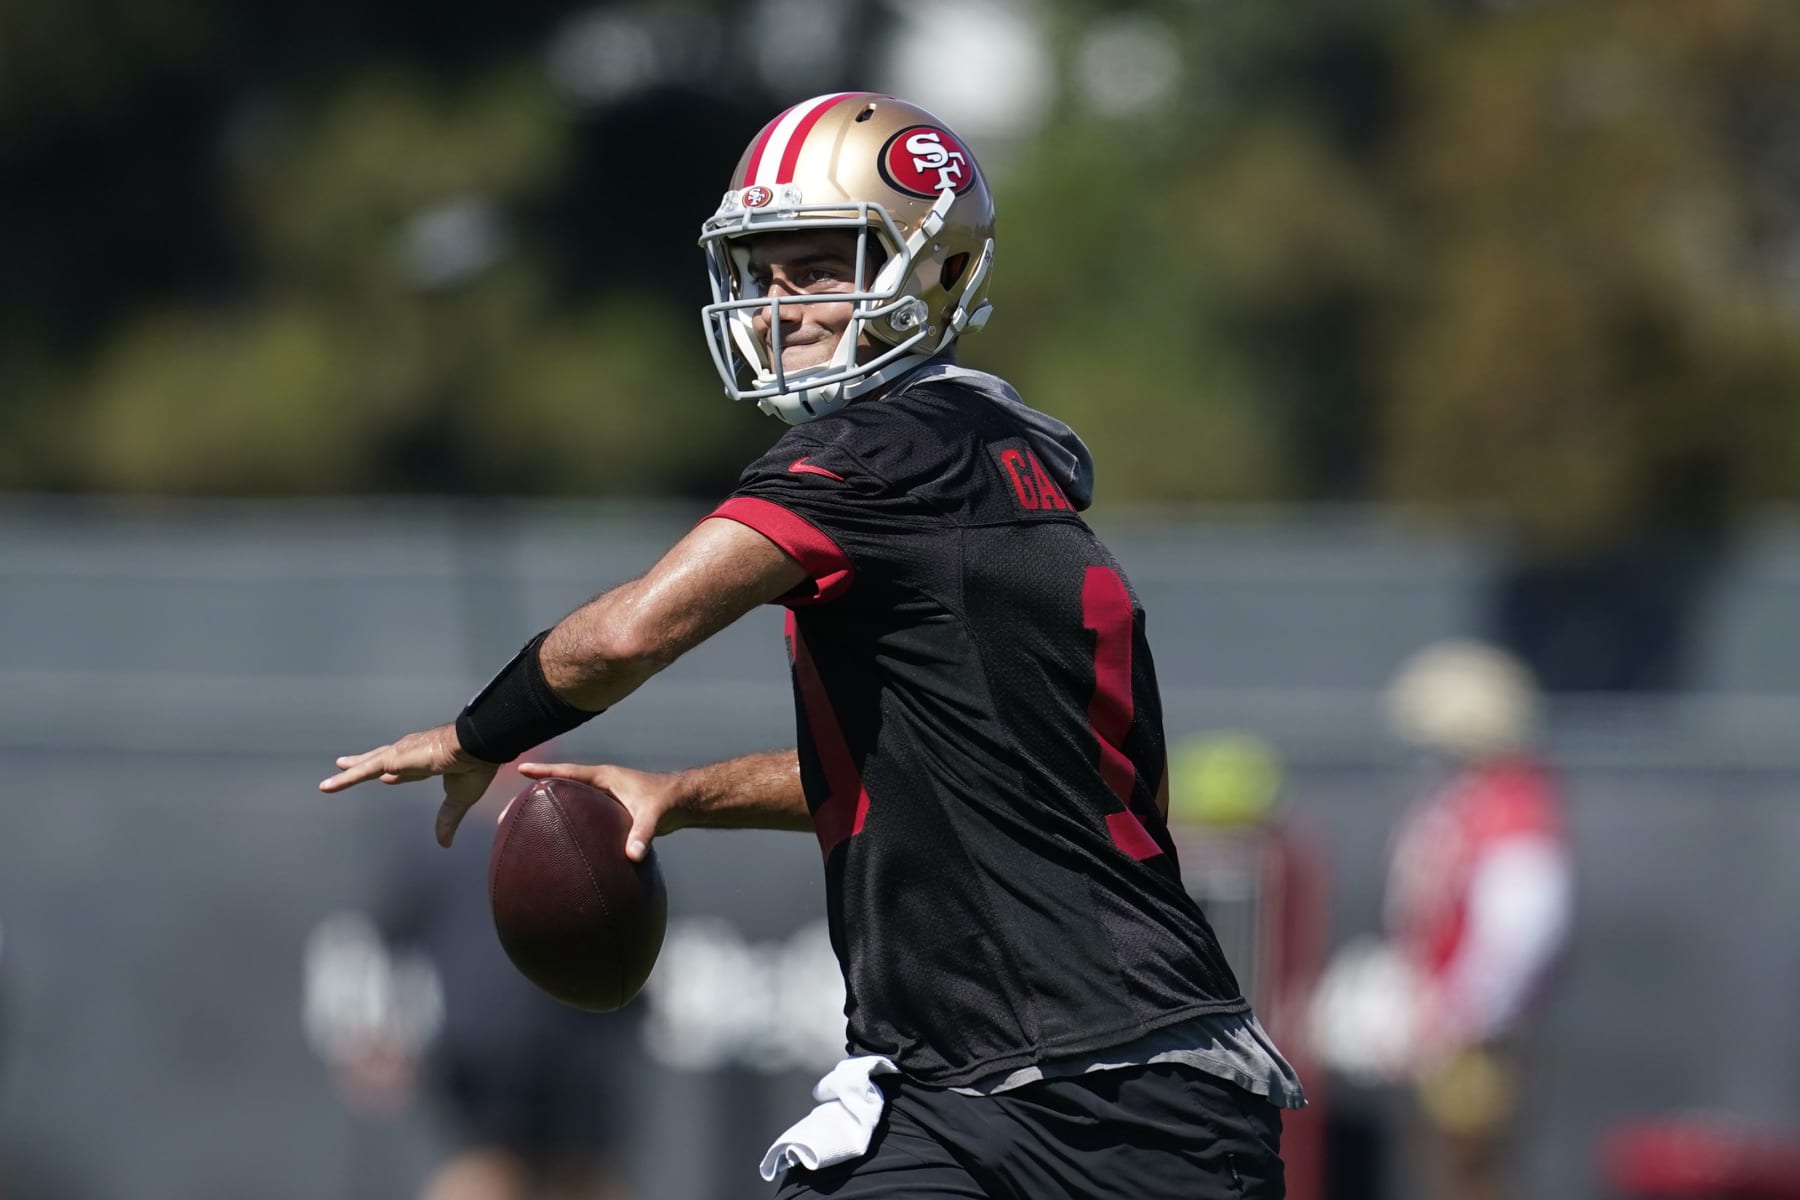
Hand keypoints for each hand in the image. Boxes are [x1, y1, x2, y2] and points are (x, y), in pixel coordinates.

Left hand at [318, 722, 499, 847]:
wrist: (475, 747)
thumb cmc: (475, 767)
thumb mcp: (459, 799)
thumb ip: (448, 820)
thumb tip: (445, 843)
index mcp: (428, 761)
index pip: (406, 769)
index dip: (395, 774)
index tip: (387, 778)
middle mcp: (411, 754)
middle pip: (382, 760)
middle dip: (367, 762)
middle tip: (348, 763)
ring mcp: (400, 755)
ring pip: (369, 764)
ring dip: (352, 768)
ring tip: (337, 767)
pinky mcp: (393, 760)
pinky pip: (363, 770)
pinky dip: (345, 779)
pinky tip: (329, 783)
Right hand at [516, 761, 684, 861]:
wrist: (681, 803)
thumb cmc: (667, 801)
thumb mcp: (654, 815)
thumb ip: (643, 834)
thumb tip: (632, 856)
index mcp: (604, 778)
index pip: (567, 773)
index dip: (544, 772)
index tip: (520, 769)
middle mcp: (599, 786)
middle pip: (558, 790)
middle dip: (532, 800)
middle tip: (505, 816)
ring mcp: (600, 800)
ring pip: (566, 805)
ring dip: (544, 814)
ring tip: (519, 833)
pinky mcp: (606, 814)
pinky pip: (577, 818)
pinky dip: (563, 828)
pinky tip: (552, 848)